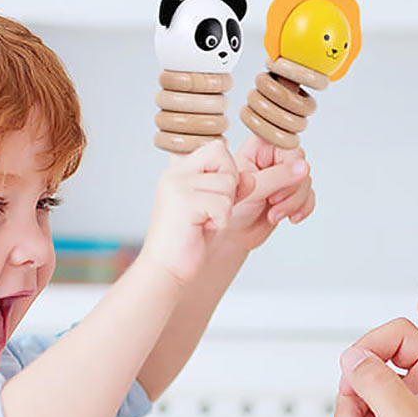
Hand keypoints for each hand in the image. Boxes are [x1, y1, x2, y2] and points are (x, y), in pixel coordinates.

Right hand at [140, 141, 237, 285]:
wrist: (166, 269)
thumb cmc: (188, 240)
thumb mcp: (215, 208)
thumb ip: (233, 188)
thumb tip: (252, 177)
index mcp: (179, 170)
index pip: (217, 147)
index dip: (228, 171)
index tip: (215, 198)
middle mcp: (176, 173)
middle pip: (224, 158)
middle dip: (229, 188)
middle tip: (210, 211)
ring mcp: (178, 185)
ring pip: (228, 184)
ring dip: (224, 209)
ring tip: (203, 221)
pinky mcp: (184, 202)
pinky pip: (223, 205)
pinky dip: (220, 221)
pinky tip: (202, 228)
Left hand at [224, 135, 314, 249]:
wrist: (232, 236)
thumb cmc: (232, 209)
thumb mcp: (253, 190)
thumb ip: (278, 176)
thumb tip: (304, 166)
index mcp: (259, 148)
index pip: (288, 147)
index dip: (289, 168)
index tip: (275, 188)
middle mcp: (273, 159)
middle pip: (301, 166)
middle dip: (291, 190)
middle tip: (273, 202)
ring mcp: (283, 176)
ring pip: (306, 182)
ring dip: (294, 202)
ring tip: (275, 215)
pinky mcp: (291, 192)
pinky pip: (309, 196)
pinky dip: (302, 209)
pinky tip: (290, 217)